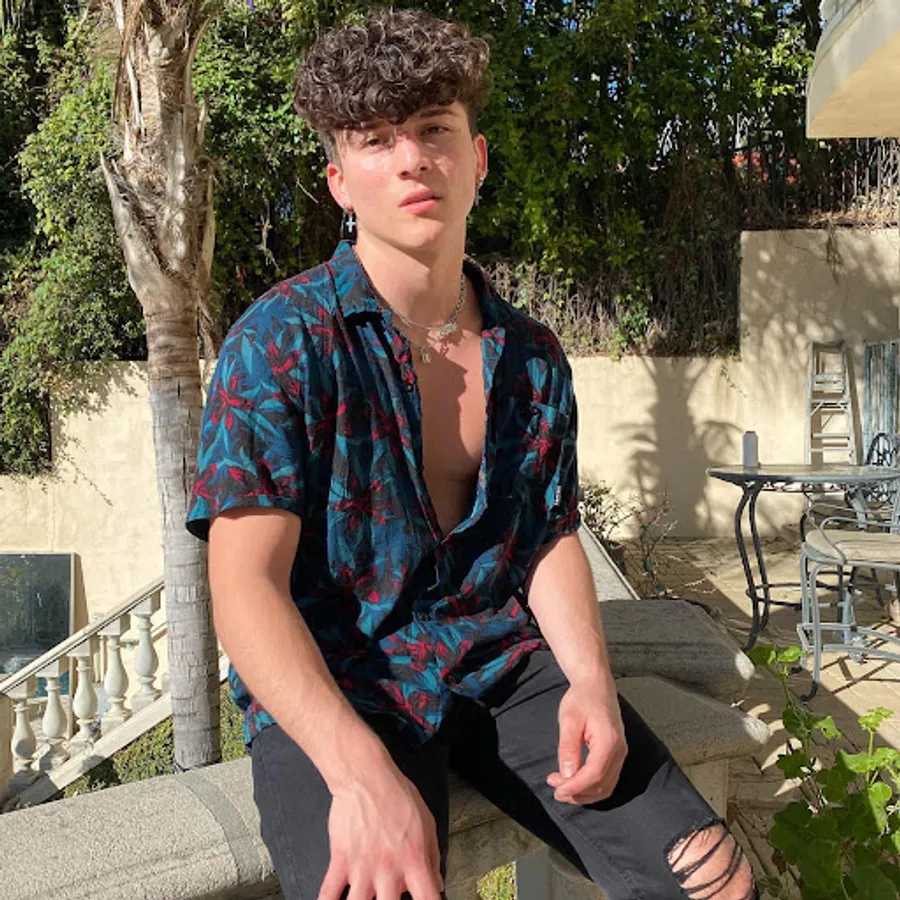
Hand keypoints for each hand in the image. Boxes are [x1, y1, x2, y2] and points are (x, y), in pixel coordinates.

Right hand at [318, 761, 442, 899]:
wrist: (365, 777)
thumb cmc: (395, 794)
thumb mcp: (426, 822)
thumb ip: (432, 856)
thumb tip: (437, 882)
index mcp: (413, 860)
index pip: (428, 898)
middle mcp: (388, 869)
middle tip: (391, 898)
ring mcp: (362, 868)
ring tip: (365, 899)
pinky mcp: (340, 861)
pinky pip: (328, 893)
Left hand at [546, 677, 627, 804]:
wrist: (595, 685)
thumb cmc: (582, 699)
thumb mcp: (568, 719)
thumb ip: (568, 747)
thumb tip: (567, 774)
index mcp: (609, 740)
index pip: (594, 775)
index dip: (575, 787)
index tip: (557, 790)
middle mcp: (619, 750)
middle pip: (601, 785)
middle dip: (577, 792)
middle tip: (555, 787)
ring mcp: (620, 754)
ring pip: (606, 787)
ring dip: (583, 793)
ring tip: (561, 785)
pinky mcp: (616, 755)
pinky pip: (607, 780)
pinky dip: (591, 788)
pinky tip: (575, 782)